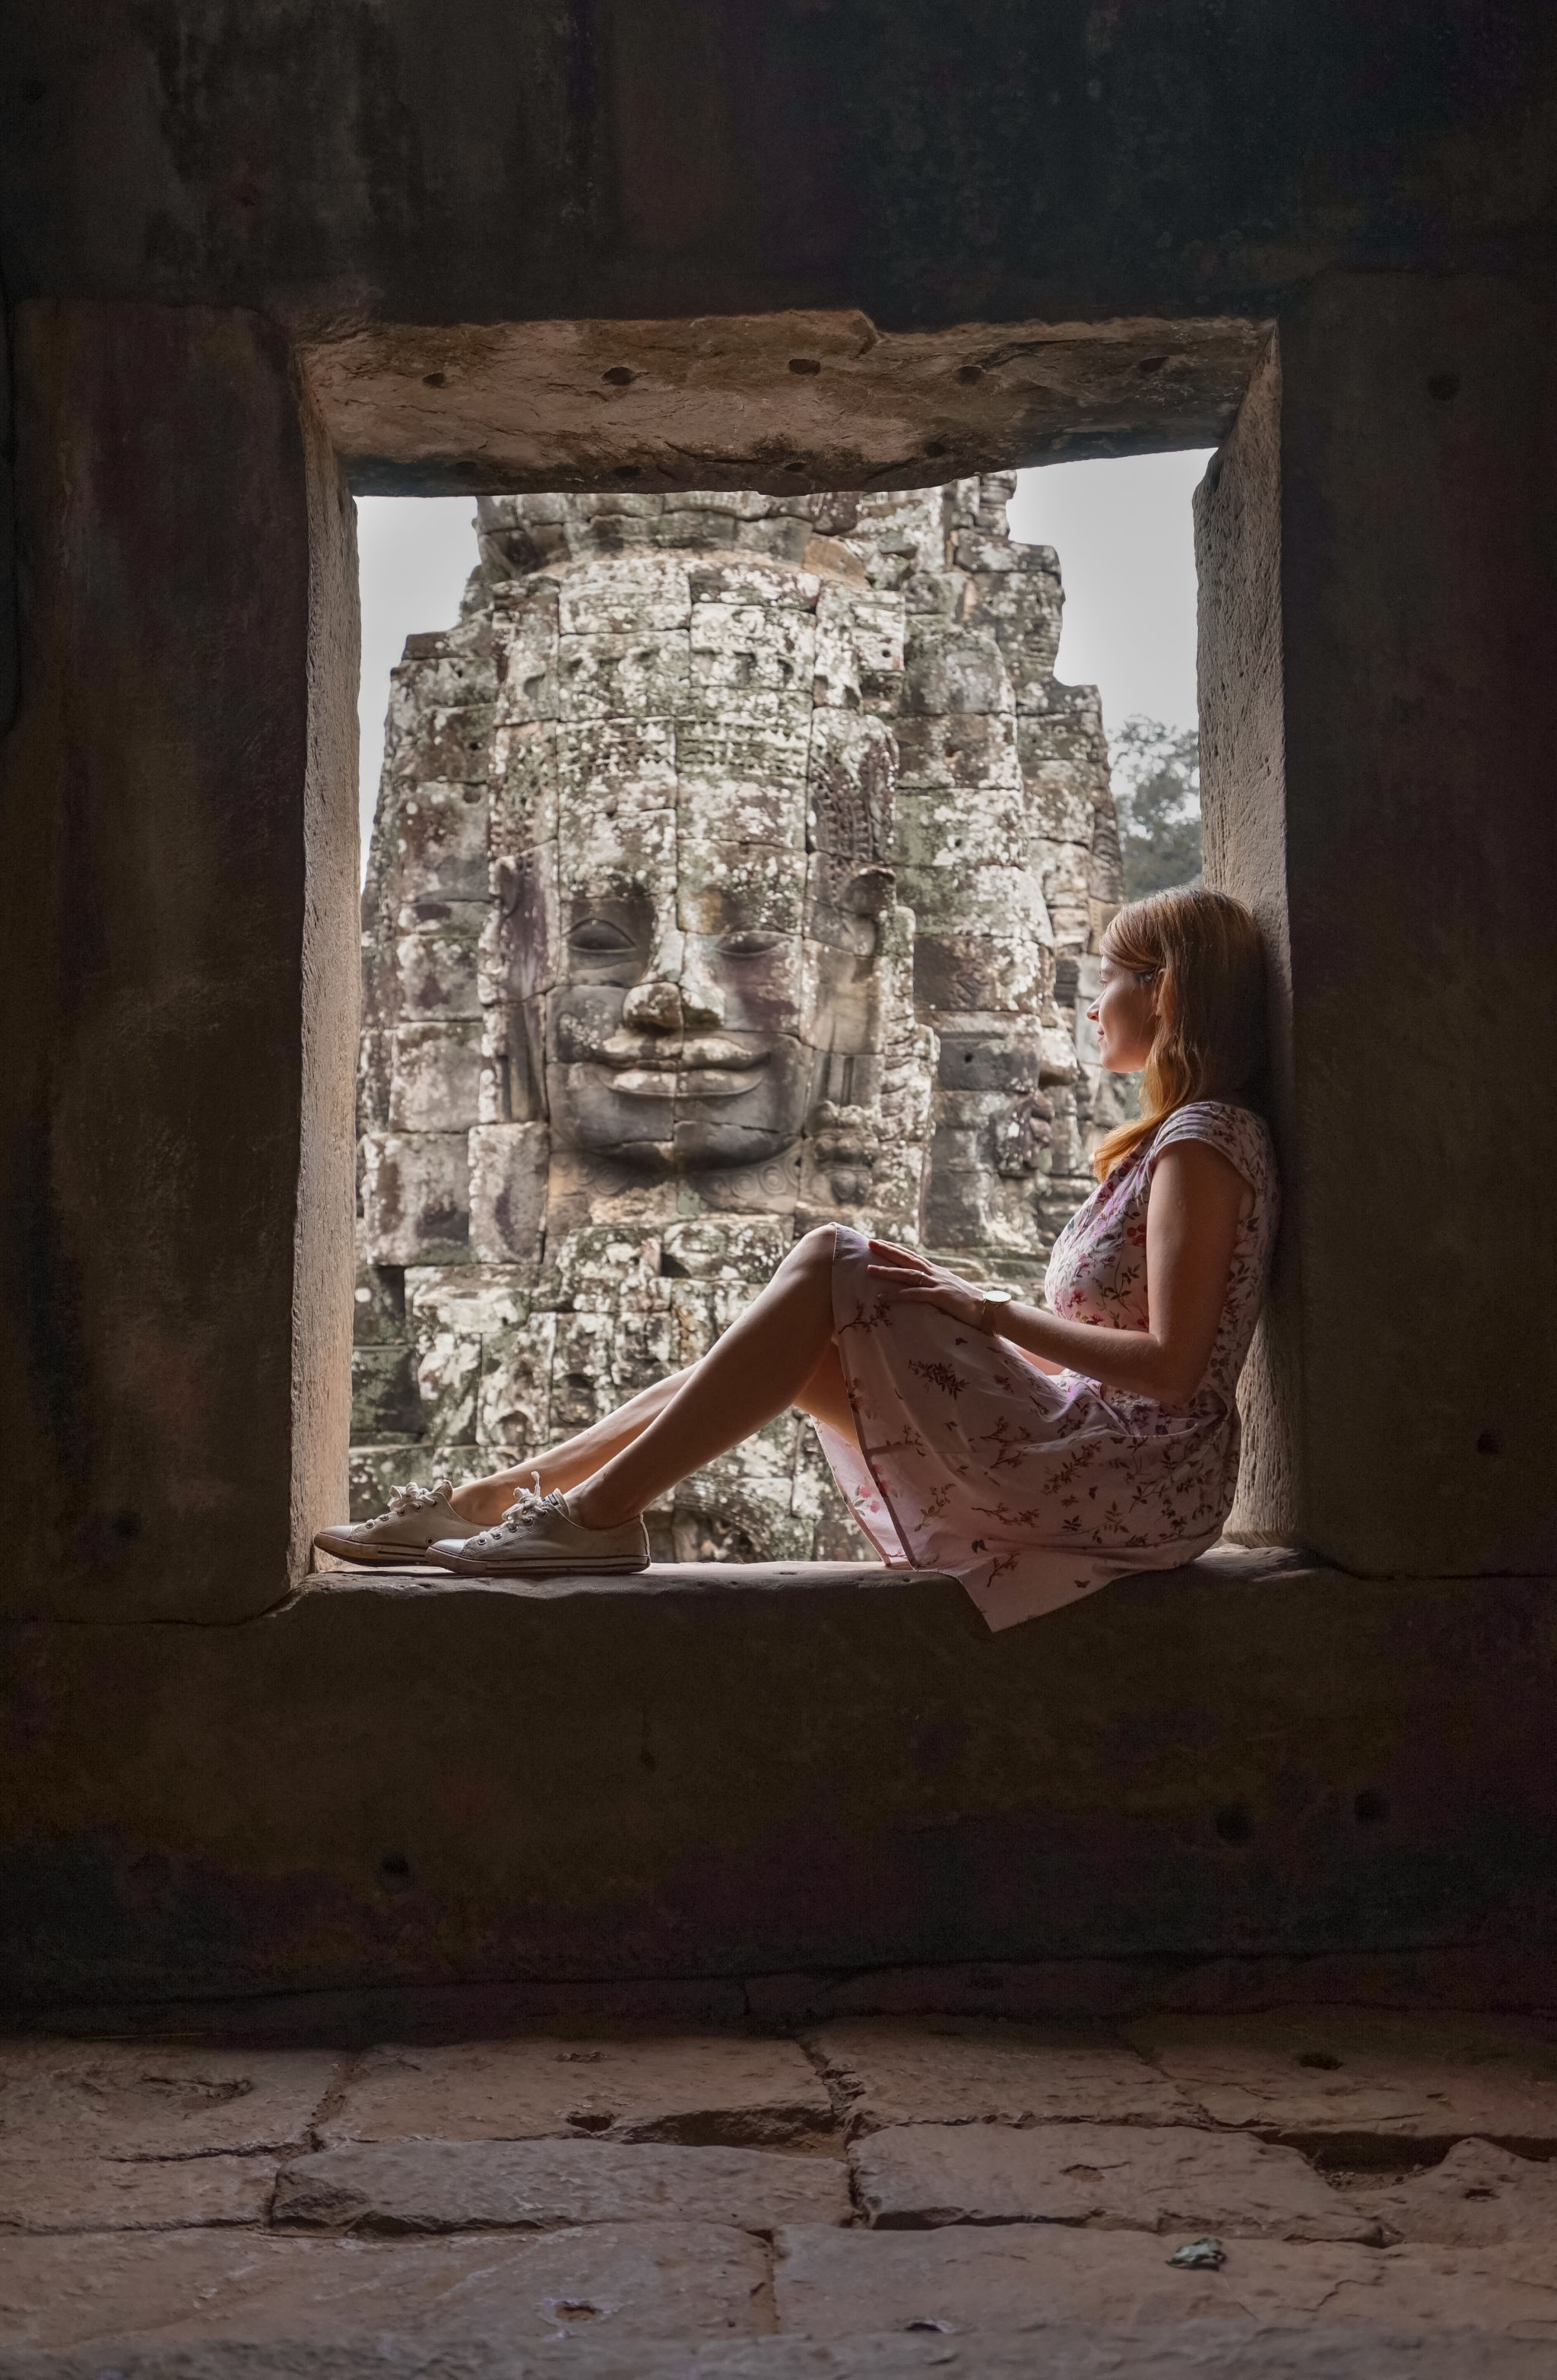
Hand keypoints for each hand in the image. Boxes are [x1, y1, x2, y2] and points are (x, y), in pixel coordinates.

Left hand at [865, 1239, 986, 1328]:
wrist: (989, 1309)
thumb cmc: (971, 1304)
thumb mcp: (952, 1290)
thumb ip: (939, 1286)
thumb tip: (929, 1287)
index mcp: (938, 1272)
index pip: (913, 1257)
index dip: (897, 1249)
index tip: (882, 1242)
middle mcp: (936, 1274)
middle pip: (907, 1259)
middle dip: (888, 1251)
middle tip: (870, 1243)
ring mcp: (937, 1284)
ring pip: (907, 1274)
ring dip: (887, 1271)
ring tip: (869, 1270)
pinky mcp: (940, 1296)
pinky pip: (914, 1295)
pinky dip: (897, 1295)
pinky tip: (883, 1296)